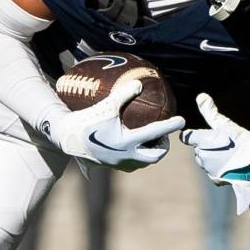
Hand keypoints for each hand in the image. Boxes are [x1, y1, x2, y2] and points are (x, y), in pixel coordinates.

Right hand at [49, 80, 184, 170]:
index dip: (170, 126)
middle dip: (163, 147)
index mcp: (127, 141)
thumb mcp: (106, 106)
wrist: (67, 139)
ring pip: (144, 163)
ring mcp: (119, 163)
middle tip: (163, 136)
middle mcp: (126, 155)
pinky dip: (138, 157)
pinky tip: (134, 147)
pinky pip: (131, 165)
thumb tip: (139, 83)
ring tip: (150, 141)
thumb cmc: (87, 120)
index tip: (182, 120)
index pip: (155, 133)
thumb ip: (123, 95)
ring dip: (151, 153)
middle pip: (155, 156)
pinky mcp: (112, 166)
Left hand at [180, 93, 249, 211]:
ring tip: (227, 154)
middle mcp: (202, 157)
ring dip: (212, 158)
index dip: (193, 135)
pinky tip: (229, 164)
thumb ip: (210, 112)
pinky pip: (212, 172)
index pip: (188, 137)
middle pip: (197, 150)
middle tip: (221, 143)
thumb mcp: (226, 124)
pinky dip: (218, 168)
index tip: (198, 134)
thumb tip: (200, 97)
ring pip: (204, 161)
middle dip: (206, 147)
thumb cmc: (242, 141)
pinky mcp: (216, 179)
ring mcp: (208, 169)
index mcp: (201, 142)